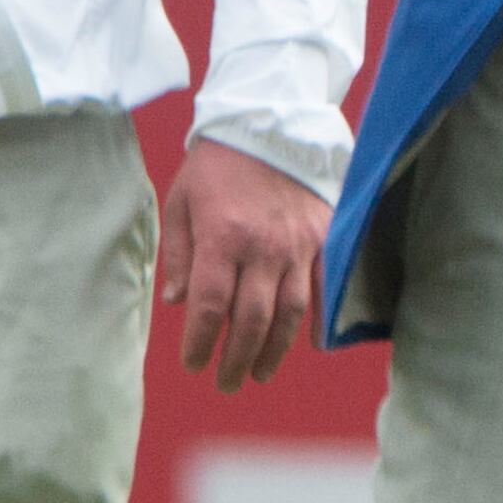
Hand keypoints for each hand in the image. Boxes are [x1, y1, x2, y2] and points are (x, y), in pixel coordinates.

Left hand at [161, 140, 326, 392]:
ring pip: (289, 312)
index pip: (211, 307)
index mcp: (223, 237)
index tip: (193, 363)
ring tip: (258, 372)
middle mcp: (263, 248)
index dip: (201, 343)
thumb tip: (179, 303)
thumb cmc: (216, 163)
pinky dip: (319, 319)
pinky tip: (312, 343)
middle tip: (226, 382)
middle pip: (252, 320)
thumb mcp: (181, 201)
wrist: (268, 120)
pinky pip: (324, 287)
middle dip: (236, 359)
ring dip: (273, 350)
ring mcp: (298, 245)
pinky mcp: (324, 238)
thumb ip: (181, 255)